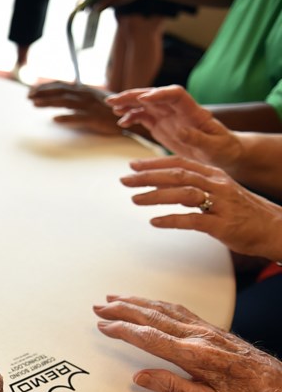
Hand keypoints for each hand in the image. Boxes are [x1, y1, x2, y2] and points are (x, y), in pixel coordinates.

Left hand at [28, 81, 120, 134]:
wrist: (131, 115)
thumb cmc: (109, 108)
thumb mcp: (92, 98)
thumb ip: (77, 95)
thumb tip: (61, 95)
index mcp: (84, 90)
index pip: (61, 85)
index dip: (45, 87)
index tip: (31, 91)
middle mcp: (85, 95)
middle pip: (60, 92)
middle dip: (42, 93)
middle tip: (28, 97)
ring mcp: (90, 107)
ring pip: (66, 102)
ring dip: (49, 103)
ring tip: (35, 105)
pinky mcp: (95, 119)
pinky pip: (79, 118)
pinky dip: (66, 118)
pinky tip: (54, 120)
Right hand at [94, 296, 281, 391]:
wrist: (279, 388)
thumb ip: (172, 387)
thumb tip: (141, 377)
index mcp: (195, 355)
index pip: (149, 338)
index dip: (122, 330)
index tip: (103, 325)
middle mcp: (198, 336)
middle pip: (152, 317)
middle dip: (122, 309)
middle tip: (100, 305)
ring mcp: (206, 329)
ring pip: (164, 309)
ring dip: (137, 302)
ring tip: (115, 297)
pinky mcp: (212, 328)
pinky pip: (179, 310)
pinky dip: (157, 303)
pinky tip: (148, 303)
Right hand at [107, 85, 242, 166]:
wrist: (223, 153)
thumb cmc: (223, 149)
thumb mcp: (215, 147)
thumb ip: (198, 139)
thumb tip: (181, 130)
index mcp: (194, 112)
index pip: (175, 94)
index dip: (158, 94)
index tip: (143, 99)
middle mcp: (179, 110)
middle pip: (154, 95)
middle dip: (134, 95)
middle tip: (113, 100)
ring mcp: (169, 117)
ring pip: (145, 104)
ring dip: (129, 103)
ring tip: (113, 107)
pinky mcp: (162, 125)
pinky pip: (144, 116)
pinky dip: (132, 116)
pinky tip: (122, 122)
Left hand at [120, 156, 281, 260]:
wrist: (274, 228)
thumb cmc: (242, 212)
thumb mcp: (219, 191)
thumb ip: (195, 185)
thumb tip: (166, 182)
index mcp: (214, 174)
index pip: (180, 163)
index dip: (154, 163)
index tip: (133, 165)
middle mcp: (217, 185)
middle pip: (177, 175)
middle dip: (148, 177)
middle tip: (125, 181)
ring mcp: (221, 204)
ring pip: (183, 193)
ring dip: (155, 195)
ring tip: (134, 199)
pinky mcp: (222, 224)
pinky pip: (192, 220)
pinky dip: (171, 220)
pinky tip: (154, 221)